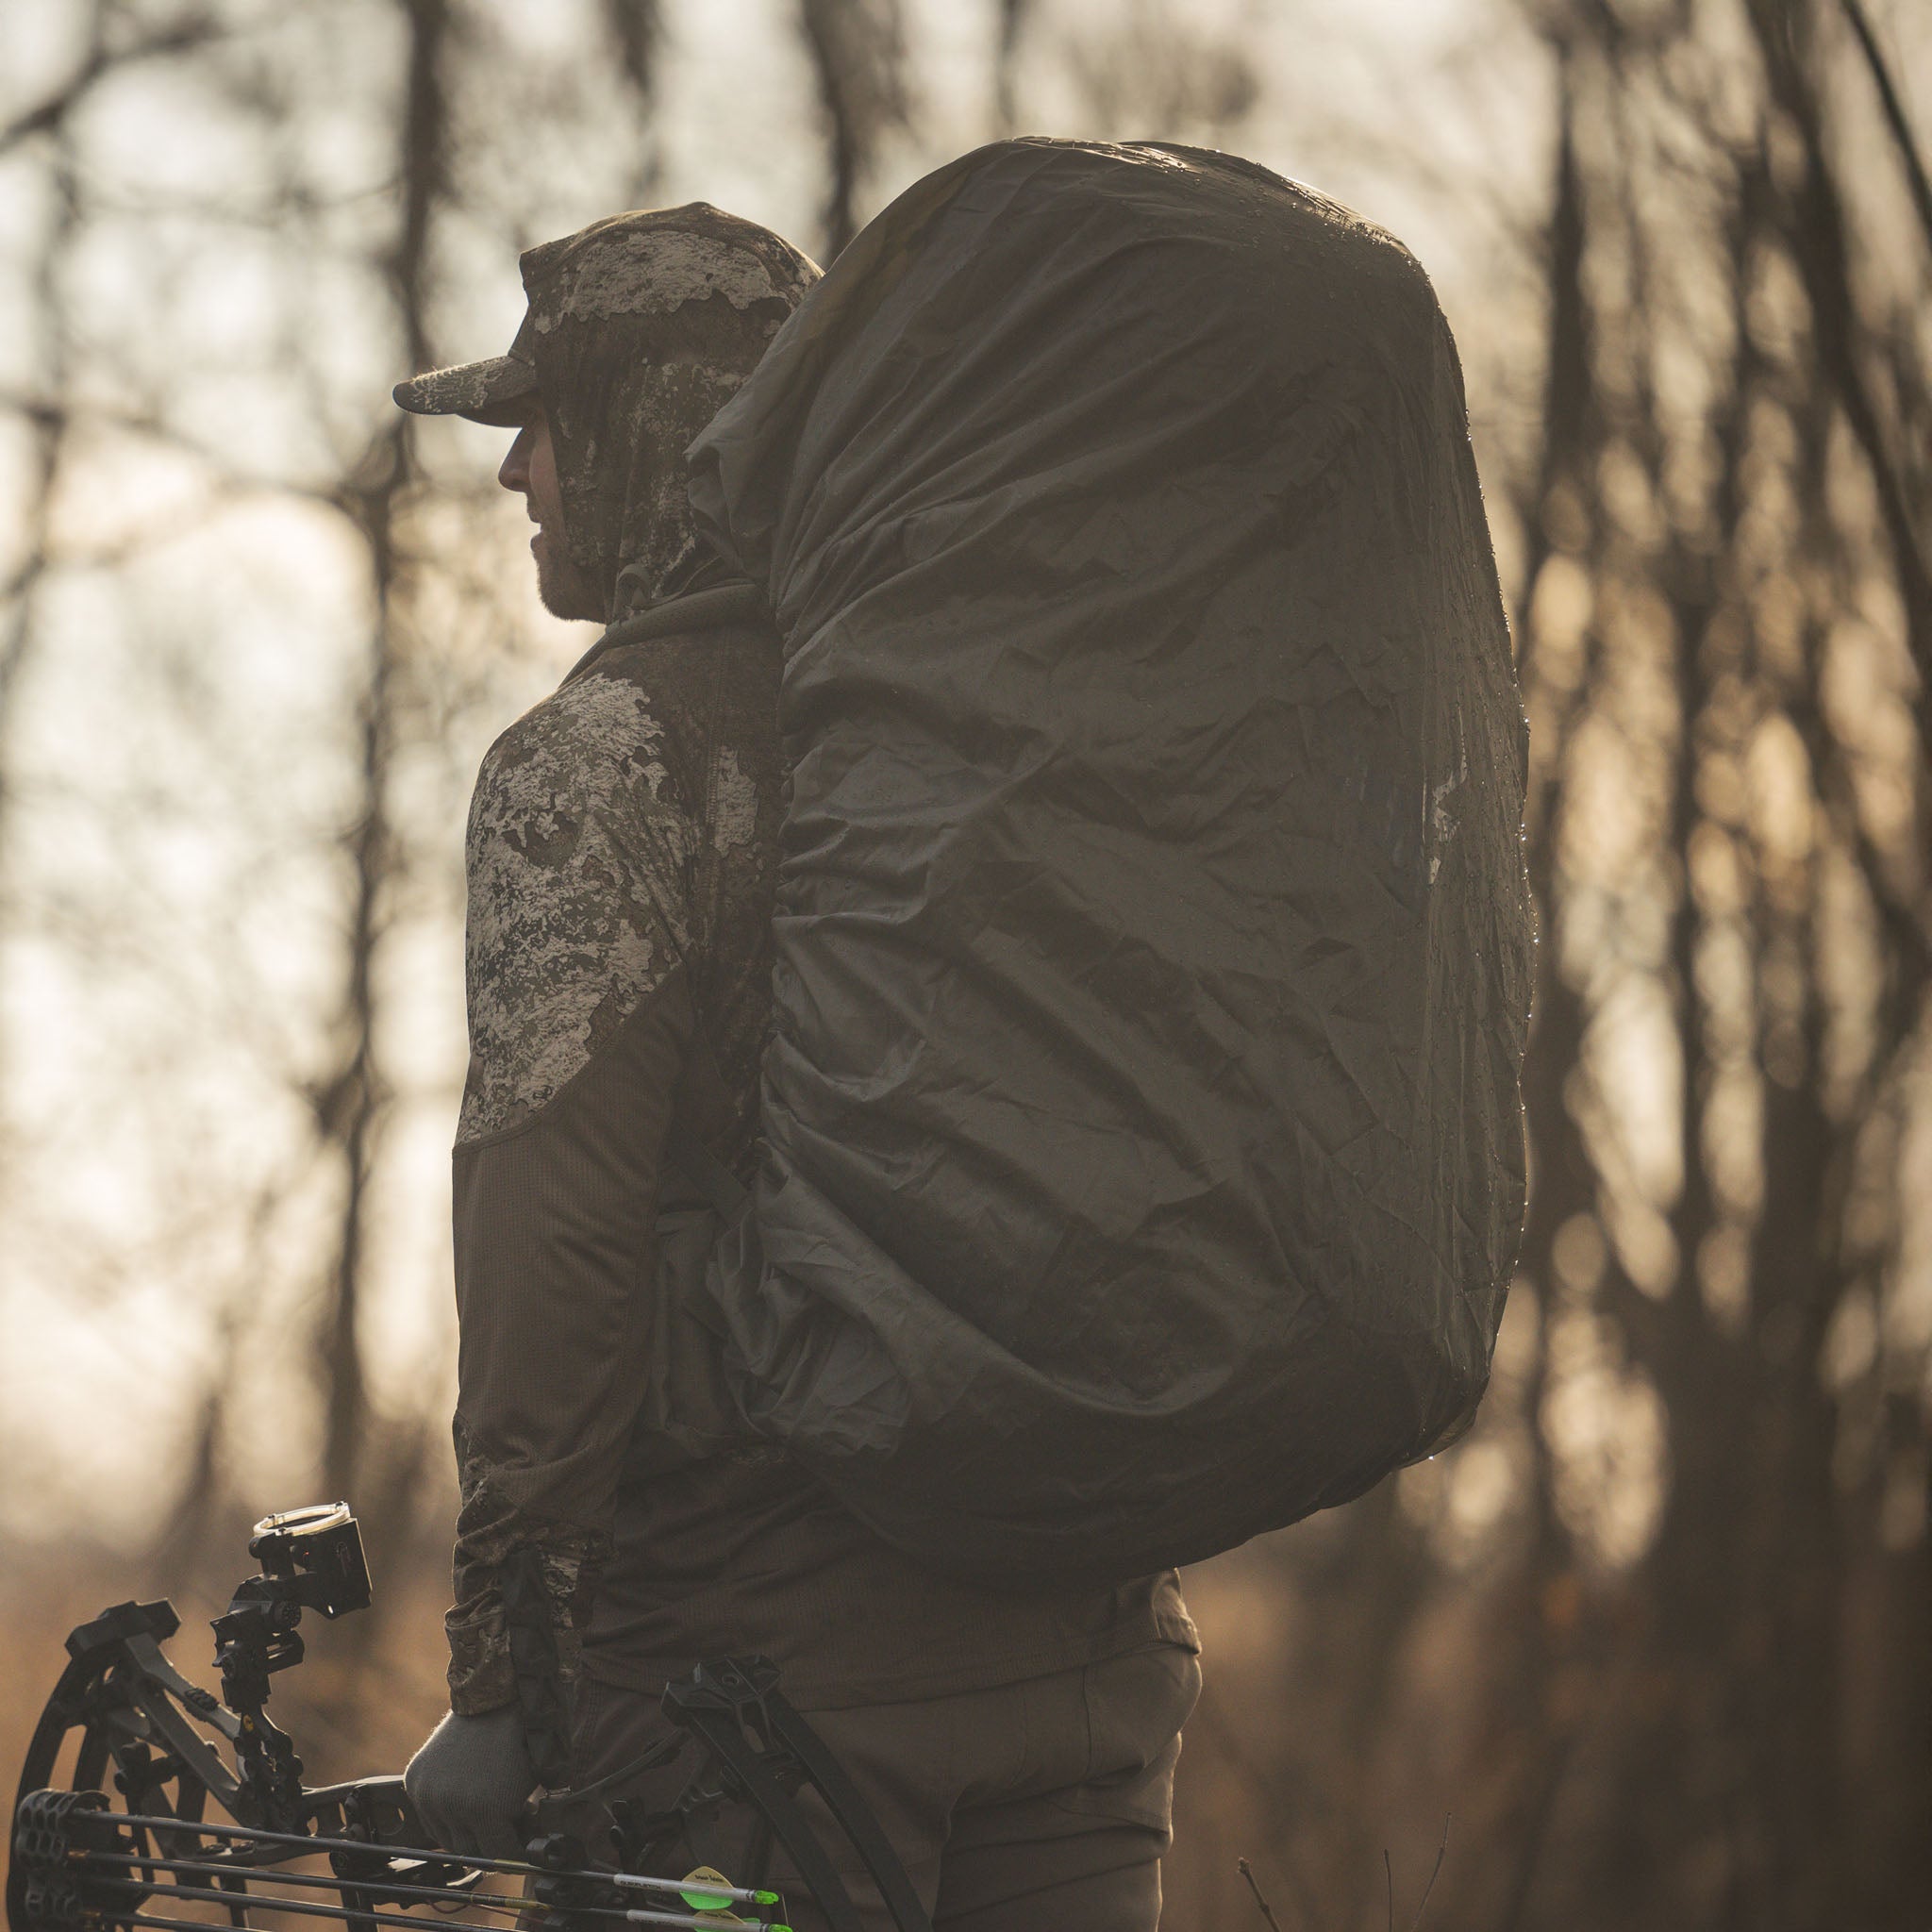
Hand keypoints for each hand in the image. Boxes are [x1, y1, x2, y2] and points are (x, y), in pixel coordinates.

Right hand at [404, 1706, 536, 1858]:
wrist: (489, 1705)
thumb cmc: (516, 1745)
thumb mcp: (526, 1789)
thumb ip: (517, 1825)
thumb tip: (513, 1856)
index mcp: (485, 1810)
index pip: (499, 1857)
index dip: (511, 1855)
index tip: (516, 1852)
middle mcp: (452, 1807)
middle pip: (469, 1851)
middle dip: (487, 1843)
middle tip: (499, 1828)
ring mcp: (429, 1795)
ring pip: (445, 1839)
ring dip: (462, 1832)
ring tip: (480, 1809)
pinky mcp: (414, 1782)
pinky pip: (428, 1818)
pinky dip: (442, 1815)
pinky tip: (460, 1797)